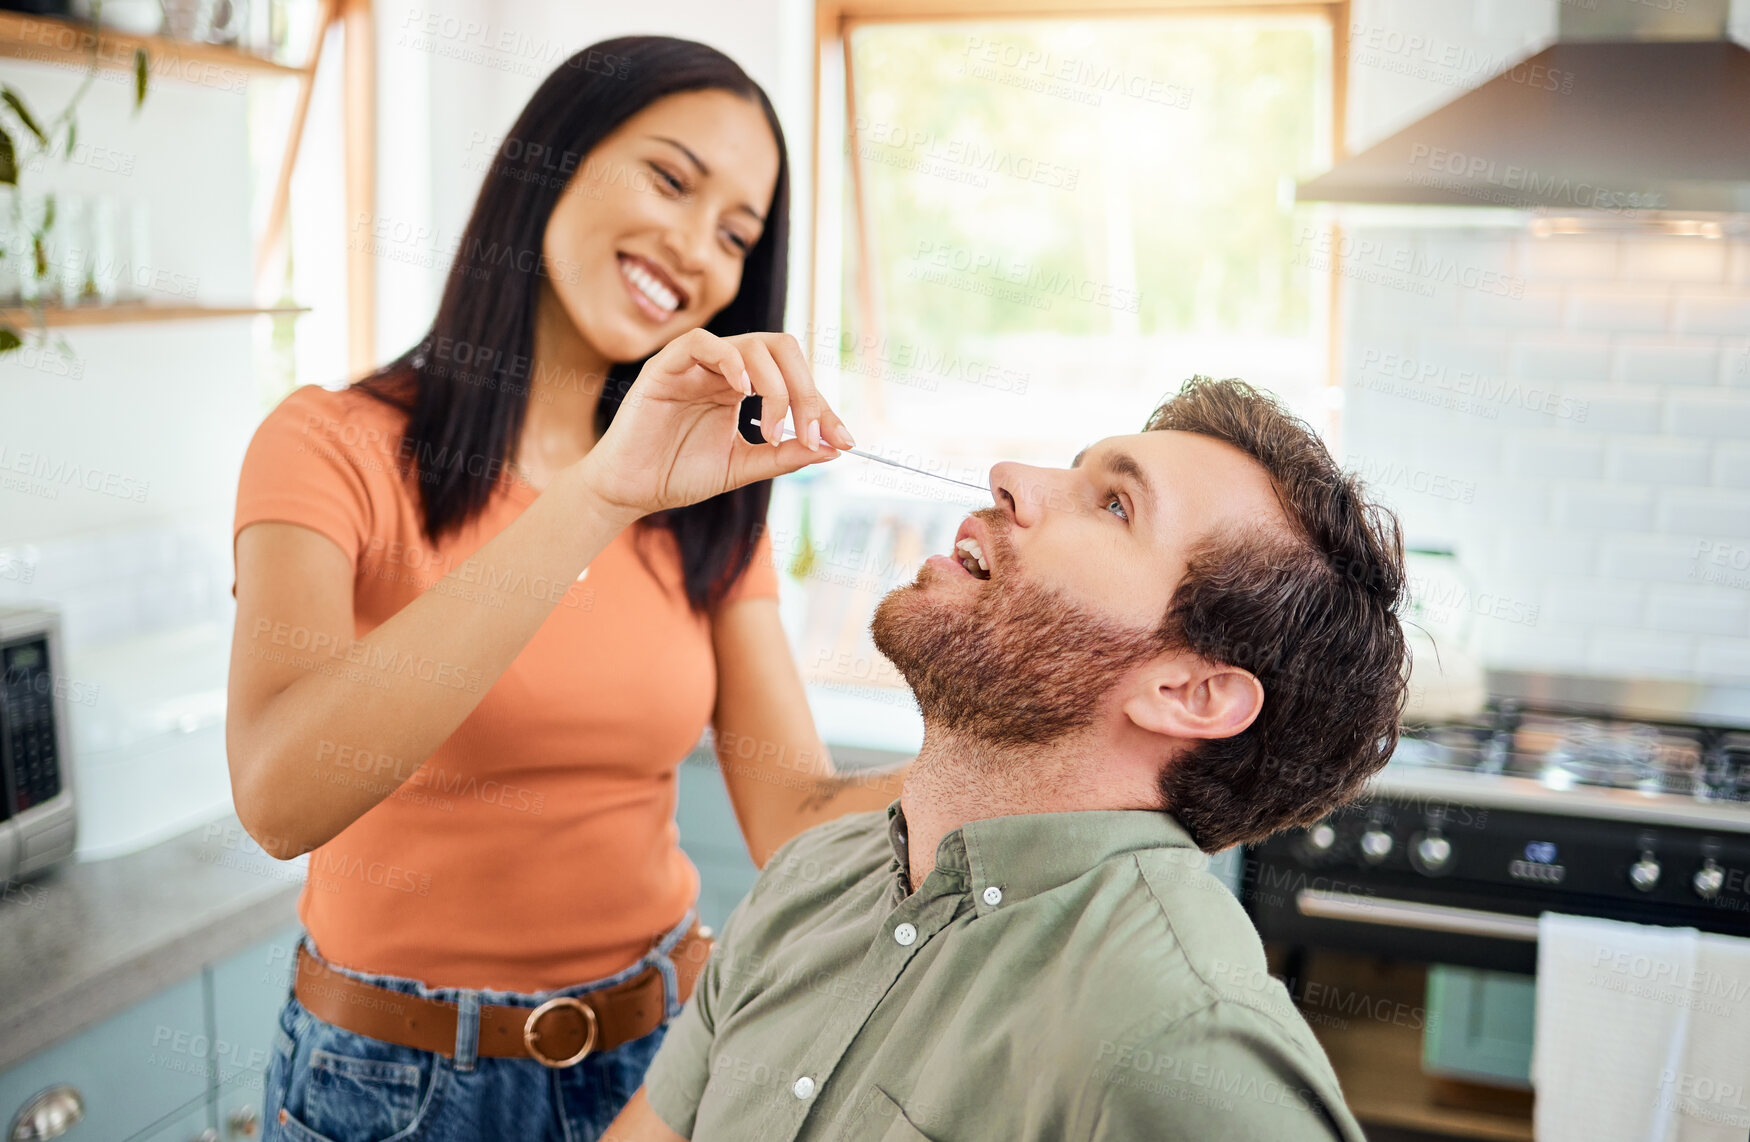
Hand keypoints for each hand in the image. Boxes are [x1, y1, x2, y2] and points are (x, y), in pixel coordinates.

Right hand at [577, 329, 853, 520]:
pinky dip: (730, 361)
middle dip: (806, 392)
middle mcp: (724, 370)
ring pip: (752, 345)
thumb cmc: (679, 475)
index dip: (822, 407)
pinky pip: (702, 343)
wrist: (630, 491)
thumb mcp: (742, 467)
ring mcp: (695, 364)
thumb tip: (834, 448)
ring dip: (776, 387)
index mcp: (742, 388)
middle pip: (782, 350)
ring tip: (773, 431)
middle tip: (811, 432)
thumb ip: (784, 455)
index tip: (843, 440)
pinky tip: (744, 393)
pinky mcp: (665, 366)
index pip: (794, 378)